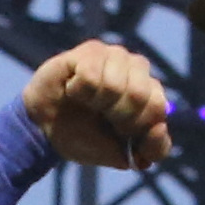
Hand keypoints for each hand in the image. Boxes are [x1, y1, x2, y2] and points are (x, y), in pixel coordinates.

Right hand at [21, 41, 173, 170]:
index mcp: (151, 94)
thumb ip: (152, 149)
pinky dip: (78, 90)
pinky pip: (90, 74)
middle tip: (101, 116)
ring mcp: (115, 56)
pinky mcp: (91, 50)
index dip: (135, 126)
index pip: (157, 107)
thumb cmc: (84, 138)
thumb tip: (160, 126)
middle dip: (116, 115)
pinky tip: (73, 89)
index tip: (119, 132)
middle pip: (139, 94)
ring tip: (86, 102)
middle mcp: (138, 70)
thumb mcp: (122, 154)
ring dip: (94, 102)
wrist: (44, 128)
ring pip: (113, 84)